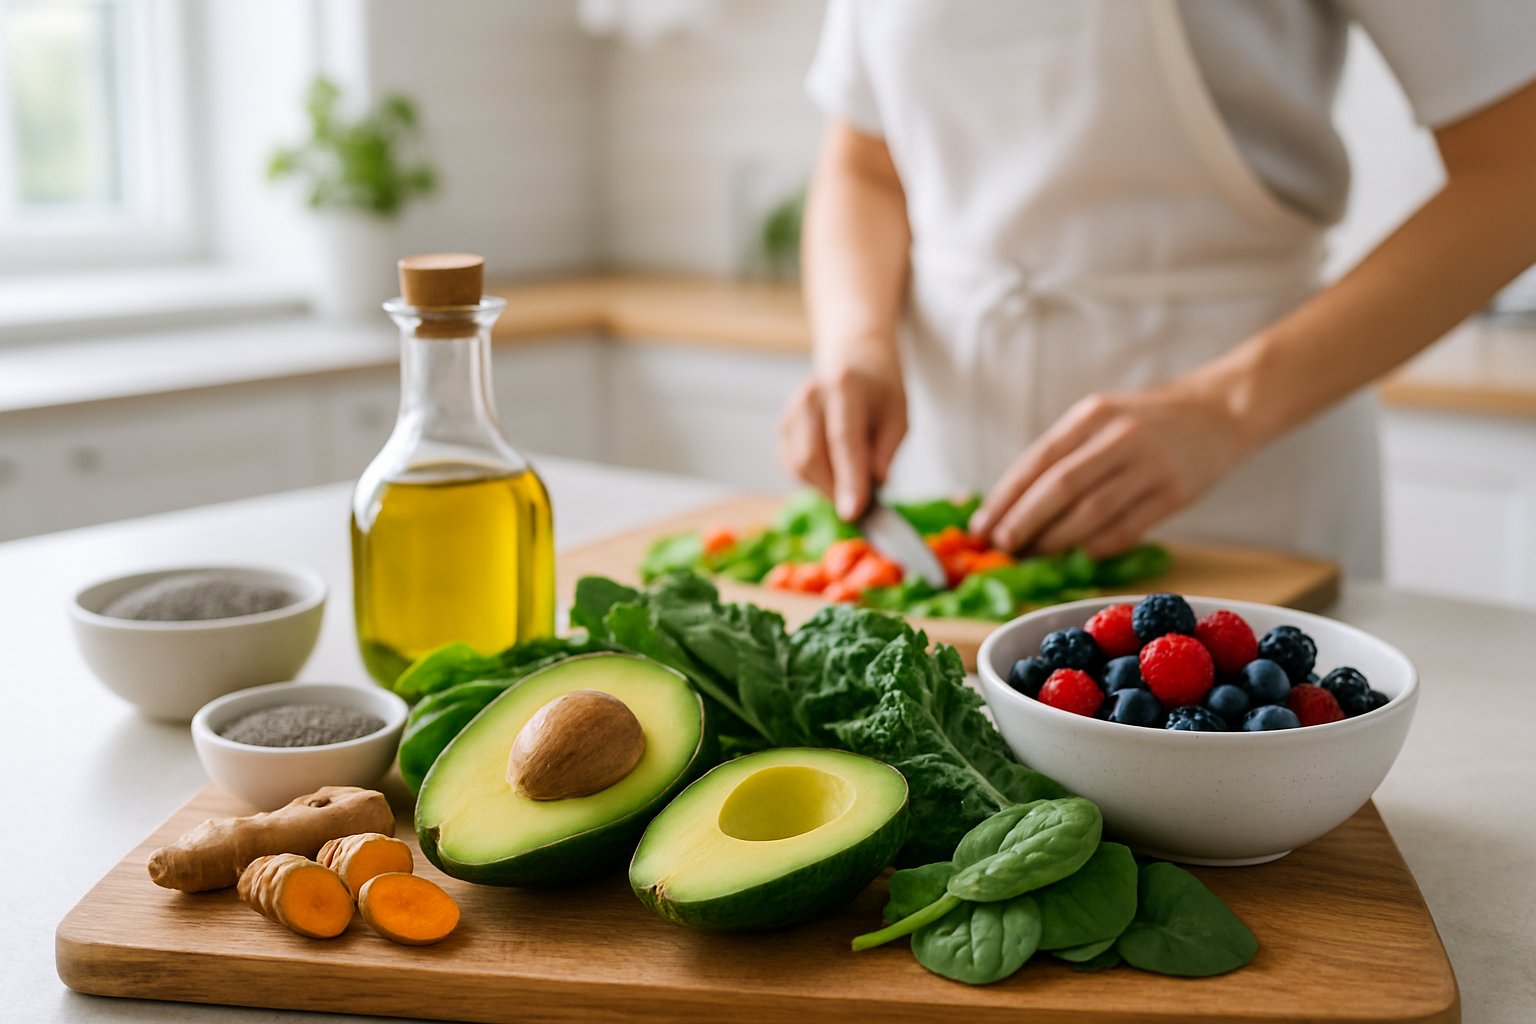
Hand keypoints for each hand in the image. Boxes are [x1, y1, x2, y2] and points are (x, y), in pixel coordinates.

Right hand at [778, 357, 906, 519]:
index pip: (843, 440)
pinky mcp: (781, 430)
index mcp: (844, 386)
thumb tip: (874, 484)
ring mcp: (790, 412)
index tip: (854, 513)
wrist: (851, 365)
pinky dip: (816, 480)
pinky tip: (835, 470)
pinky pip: (793, 468)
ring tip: (852, 479)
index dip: (848, 480)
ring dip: (827, 486)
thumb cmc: (879, 395)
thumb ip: (886, 450)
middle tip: (862, 506)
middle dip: (835, 491)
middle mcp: (809, 396)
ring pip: (800, 467)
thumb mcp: (898, 417)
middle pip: (812, 457)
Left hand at [969, 383, 1247, 557]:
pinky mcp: (1175, 494)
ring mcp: (1150, 466)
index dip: (1005, 498)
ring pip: (1092, 514)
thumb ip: (1063, 454)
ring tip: (1033, 556)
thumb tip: (1011, 505)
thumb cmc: (1145, 420)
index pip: (1037, 461)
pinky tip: (1076, 557)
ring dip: (1056, 542)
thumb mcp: (1100, 418)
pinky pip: (1126, 530)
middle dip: (1024, 522)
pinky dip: (1096, 548)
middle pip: (1060, 488)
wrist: (1220, 410)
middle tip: (1003, 548)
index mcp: (1092, 415)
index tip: (982, 526)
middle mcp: (1119, 437)